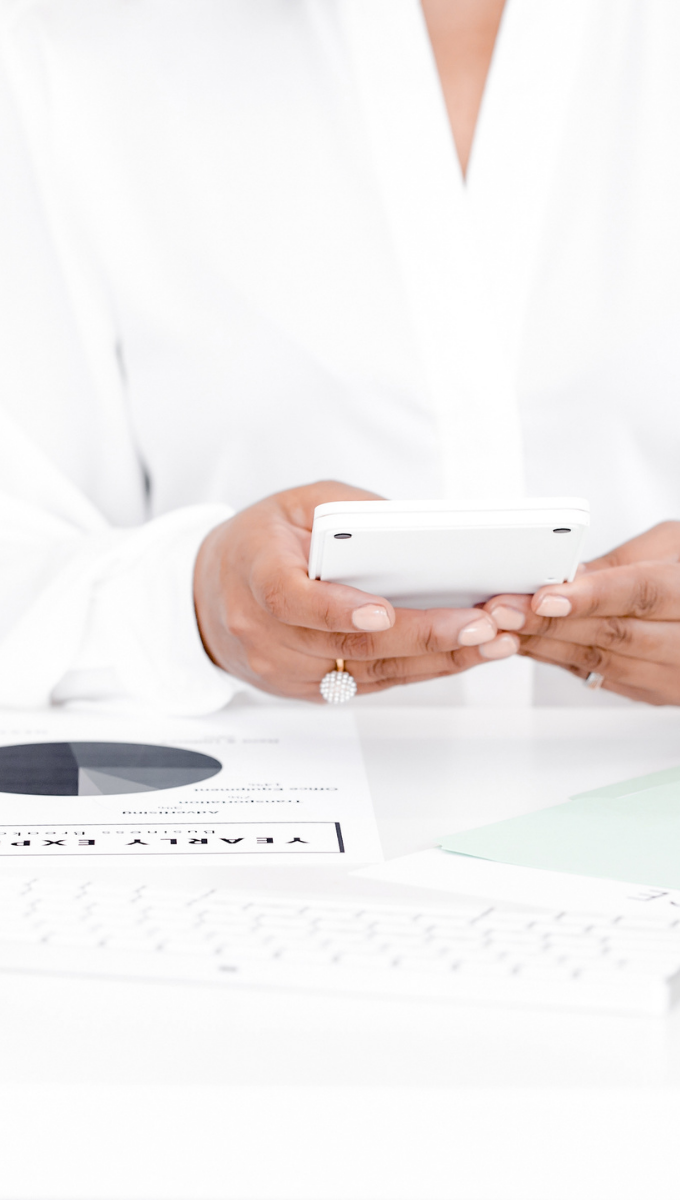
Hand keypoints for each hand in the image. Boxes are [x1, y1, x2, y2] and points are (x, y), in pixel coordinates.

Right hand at [194, 481, 516, 700]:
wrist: (209, 592)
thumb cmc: (261, 542)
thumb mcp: (298, 502)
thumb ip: (350, 511)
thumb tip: (415, 529)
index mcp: (256, 573)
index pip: (292, 599)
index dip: (338, 610)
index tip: (381, 612)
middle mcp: (264, 632)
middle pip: (346, 645)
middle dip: (421, 636)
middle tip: (478, 625)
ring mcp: (282, 668)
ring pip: (366, 673)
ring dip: (434, 660)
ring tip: (489, 642)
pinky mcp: (304, 689)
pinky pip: (367, 685)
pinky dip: (417, 671)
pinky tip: (460, 656)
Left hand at [485, 522, 679, 704]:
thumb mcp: (670, 547)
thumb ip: (620, 564)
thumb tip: (566, 574)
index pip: (642, 596)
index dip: (591, 597)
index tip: (545, 596)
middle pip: (612, 635)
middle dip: (549, 622)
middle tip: (502, 609)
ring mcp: (672, 676)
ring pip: (599, 663)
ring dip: (543, 645)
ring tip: (500, 626)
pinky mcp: (651, 692)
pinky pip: (595, 676)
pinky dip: (555, 659)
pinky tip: (524, 643)